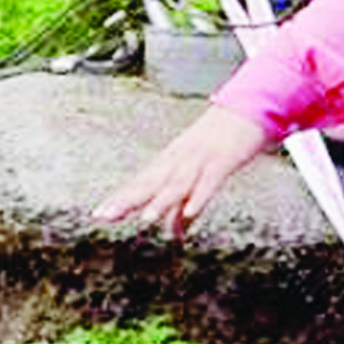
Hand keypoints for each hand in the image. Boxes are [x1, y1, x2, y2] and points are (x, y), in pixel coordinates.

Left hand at [96, 104, 273, 236]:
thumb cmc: (218, 143)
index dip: (120, 199)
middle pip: (149, 183)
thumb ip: (184, 204)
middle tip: (104, 216)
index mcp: (169, 162)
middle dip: (127, 201)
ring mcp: (199, 159)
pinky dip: (200, 195)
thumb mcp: (197, 176)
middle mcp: (177, 160)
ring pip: (176, 183)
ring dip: (161, 202)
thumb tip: (173, 232)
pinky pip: (209, 180)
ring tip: (144, 219)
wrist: (245, 111)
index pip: (139, 184)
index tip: (98, 214)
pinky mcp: (222, 160)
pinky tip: (192, 211)